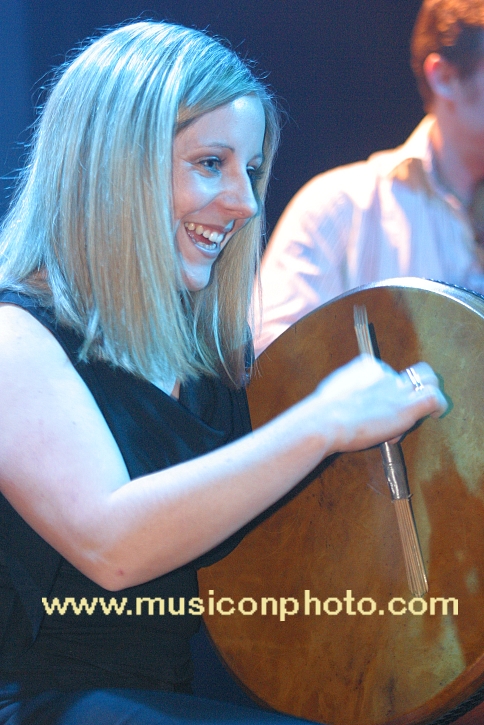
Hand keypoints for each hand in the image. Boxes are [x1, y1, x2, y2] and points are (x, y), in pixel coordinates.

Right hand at [310, 355, 446, 453]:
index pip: (386, 372)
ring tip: (425, 410)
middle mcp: (384, 373)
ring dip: (427, 393)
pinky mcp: (406, 406)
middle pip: (409, 373)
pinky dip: (439, 404)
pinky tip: (436, 413)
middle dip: (412, 386)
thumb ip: (344, 391)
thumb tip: (345, 402)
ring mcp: (396, 388)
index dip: (387, 389)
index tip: (377, 404)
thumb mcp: (331, 391)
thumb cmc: (322, 413)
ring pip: (426, 380)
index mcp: (365, 366)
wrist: (325, 421)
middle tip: (407, 403)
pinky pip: (434, 397)